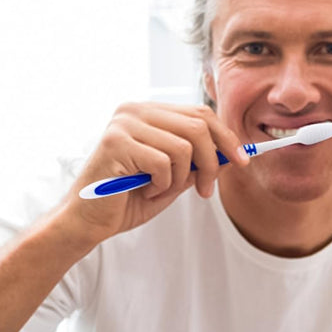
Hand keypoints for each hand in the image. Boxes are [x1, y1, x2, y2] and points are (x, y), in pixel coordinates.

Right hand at [59, 102, 248, 249]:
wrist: (89, 221)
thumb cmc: (128, 199)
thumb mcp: (173, 178)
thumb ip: (197, 163)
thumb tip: (233, 154)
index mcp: (148, 112)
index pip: (199, 113)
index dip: (226, 137)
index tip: (242, 160)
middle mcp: (134, 110)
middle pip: (198, 126)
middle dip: (211, 163)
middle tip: (206, 191)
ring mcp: (123, 124)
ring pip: (184, 148)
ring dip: (180, 180)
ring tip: (160, 191)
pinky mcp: (116, 143)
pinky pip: (164, 164)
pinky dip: (162, 186)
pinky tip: (144, 191)